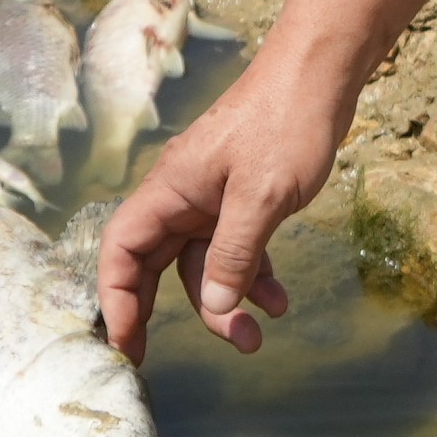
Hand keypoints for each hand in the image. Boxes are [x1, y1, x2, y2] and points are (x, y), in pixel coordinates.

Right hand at [95, 56, 350, 360]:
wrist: (320, 76)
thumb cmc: (284, 124)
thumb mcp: (260, 197)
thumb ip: (235, 255)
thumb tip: (217, 308)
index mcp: (170, 189)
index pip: (122, 250)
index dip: (116, 298)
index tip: (126, 342)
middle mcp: (182, 195)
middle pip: (154, 263)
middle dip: (159, 311)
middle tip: (156, 360)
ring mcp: (212, 197)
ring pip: (203, 263)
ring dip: (226, 302)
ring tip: (256, 339)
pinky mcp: (242, 198)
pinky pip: (236, 248)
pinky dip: (254, 276)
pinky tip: (279, 302)